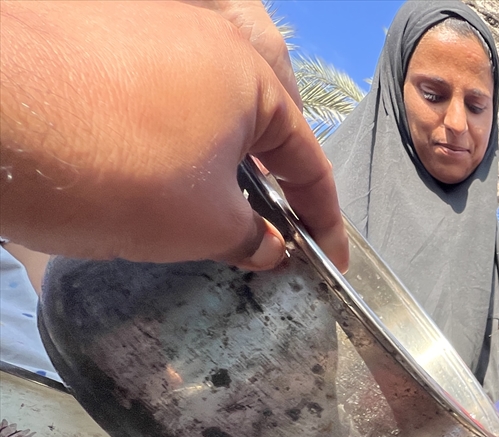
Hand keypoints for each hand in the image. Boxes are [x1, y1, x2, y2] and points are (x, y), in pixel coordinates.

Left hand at [0, 0, 347, 270]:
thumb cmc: (111, 168)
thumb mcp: (202, 225)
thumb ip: (251, 238)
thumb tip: (270, 246)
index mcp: (249, 75)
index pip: (307, 160)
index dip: (322, 220)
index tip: (328, 260)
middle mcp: (202, 38)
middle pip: (257, 121)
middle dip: (269, 181)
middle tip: (266, 231)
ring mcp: (141, 31)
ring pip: (201, 105)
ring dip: (211, 157)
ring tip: (200, 207)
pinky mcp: (87, 39)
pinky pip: (148, 92)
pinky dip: (161, 136)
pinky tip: (142, 173)